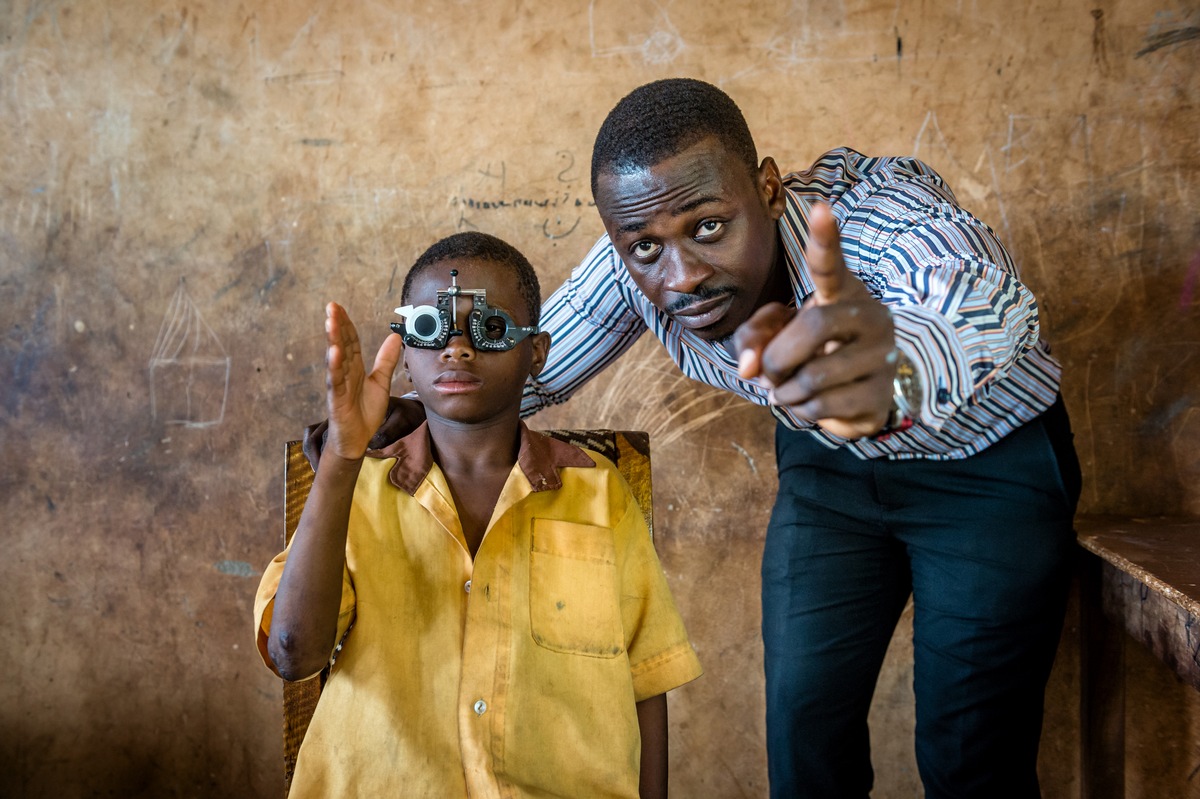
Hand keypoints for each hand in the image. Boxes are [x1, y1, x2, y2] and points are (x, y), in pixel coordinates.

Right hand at [323, 302, 401, 459]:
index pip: (350, 341)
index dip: (347, 324)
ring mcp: (339, 385)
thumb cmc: (365, 411)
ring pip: (336, 359)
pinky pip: (336, 381)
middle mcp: (344, 372)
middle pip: (341, 345)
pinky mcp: (337, 399)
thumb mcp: (381, 382)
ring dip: (333, 340)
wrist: (358, 439)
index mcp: (354, 368)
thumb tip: (395, 337)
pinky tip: (334, 352)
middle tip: (331, 306)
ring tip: (331, 322)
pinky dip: (335, 366)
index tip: (339, 307)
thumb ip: (386, 360)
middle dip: (336, 325)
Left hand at [734, 203, 896, 438]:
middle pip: (814, 328)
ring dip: (785, 391)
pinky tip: (809, 405)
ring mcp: (882, 356)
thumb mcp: (776, 336)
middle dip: (778, 358)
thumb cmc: (811, 353)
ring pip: (813, 376)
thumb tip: (748, 369)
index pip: (832, 264)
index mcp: (841, 293)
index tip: (821, 208)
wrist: (858, 393)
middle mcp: (870, 317)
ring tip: (789, 390)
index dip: (825, 239)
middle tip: (768, 374)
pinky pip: (822, 407)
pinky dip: (801, 412)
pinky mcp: (881, 395)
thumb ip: (752, 338)